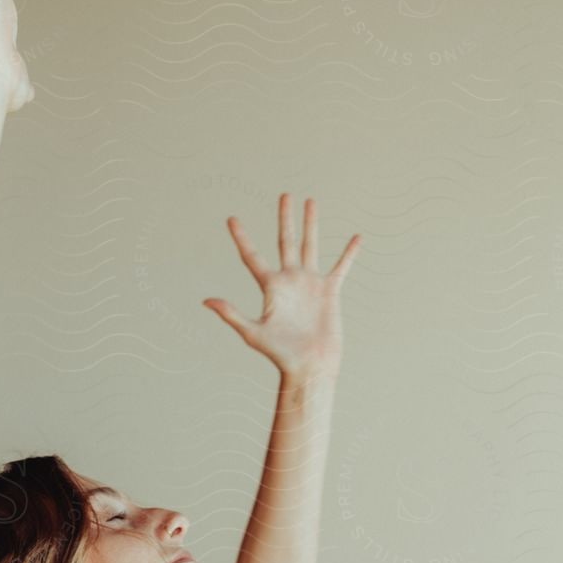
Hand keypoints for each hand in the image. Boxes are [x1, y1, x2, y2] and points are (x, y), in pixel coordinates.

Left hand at [202, 195, 360, 380]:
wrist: (309, 367)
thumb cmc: (280, 355)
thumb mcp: (253, 333)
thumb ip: (231, 314)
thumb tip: (206, 301)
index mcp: (271, 288)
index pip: (252, 257)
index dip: (241, 238)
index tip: (231, 219)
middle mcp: (290, 281)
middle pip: (286, 242)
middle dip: (285, 219)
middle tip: (284, 195)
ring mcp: (310, 284)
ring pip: (311, 246)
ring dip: (311, 224)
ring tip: (311, 201)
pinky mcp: (330, 291)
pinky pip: (341, 267)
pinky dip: (349, 253)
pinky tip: (356, 238)